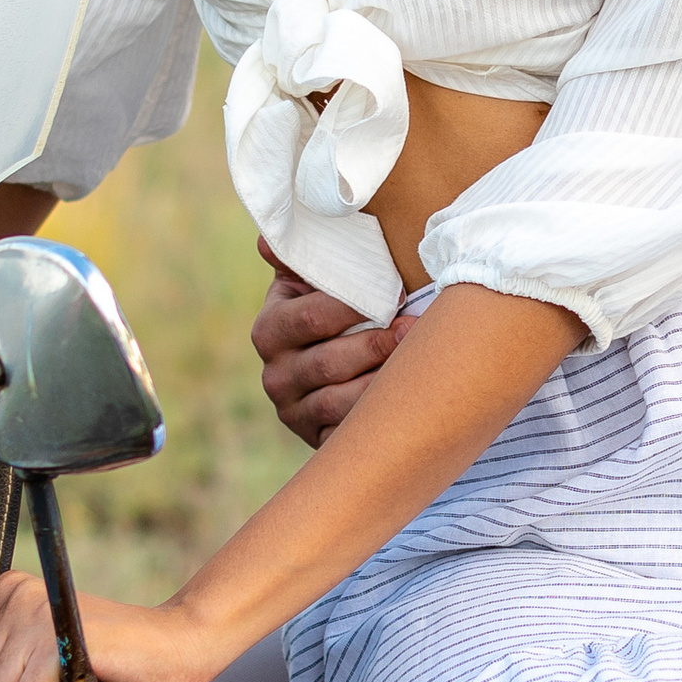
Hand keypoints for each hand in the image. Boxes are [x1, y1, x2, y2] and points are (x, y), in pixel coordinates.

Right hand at [253, 241, 417, 445]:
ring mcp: (294, 411)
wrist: (332, 365)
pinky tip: (404, 398)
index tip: (396, 292)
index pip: (311, 317)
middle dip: (377, 344)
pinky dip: (376, 416)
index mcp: (269, 330)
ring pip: (339, 401)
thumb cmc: (330, 309)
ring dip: (382, 381)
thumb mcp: (309, 281)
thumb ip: (297, 258)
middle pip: (328, 362)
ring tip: (417, 361)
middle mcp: (275, 375)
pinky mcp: (316, 438)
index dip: (356, 304)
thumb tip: (264, 242)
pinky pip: (347, 432)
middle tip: (415, 328)